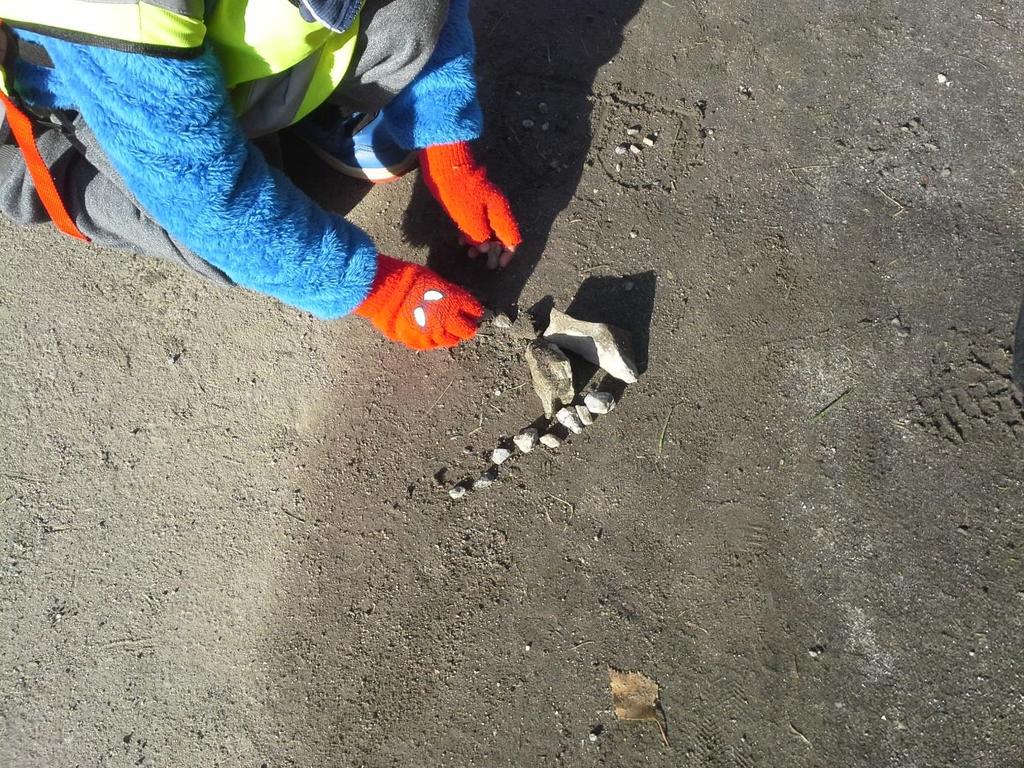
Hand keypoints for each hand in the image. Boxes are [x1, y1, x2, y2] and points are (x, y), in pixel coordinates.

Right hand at [355, 254, 483, 349]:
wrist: (386, 290)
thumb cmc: (409, 279)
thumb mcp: (436, 280)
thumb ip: (449, 293)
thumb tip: (455, 300)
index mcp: (456, 301)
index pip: (475, 310)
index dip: (474, 311)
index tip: (473, 311)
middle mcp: (448, 320)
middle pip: (468, 331)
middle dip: (467, 327)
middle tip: (463, 325)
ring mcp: (434, 333)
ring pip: (451, 341)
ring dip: (451, 336)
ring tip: (447, 332)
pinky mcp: (419, 341)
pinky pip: (432, 346)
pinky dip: (433, 341)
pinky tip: (431, 336)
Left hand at [420, 142, 521, 268]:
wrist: (447, 165)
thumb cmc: (459, 192)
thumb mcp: (469, 219)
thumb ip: (480, 236)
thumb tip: (486, 249)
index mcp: (500, 212)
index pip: (512, 237)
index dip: (508, 253)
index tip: (499, 265)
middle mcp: (497, 208)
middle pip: (502, 235)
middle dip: (494, 251)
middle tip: (486, 265)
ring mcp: (485, 204)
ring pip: (489, 229)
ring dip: (481, 244)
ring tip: (470, 255)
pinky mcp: (473, 201)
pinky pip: (478, 222)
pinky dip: (473, 233)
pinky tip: (462, 241)